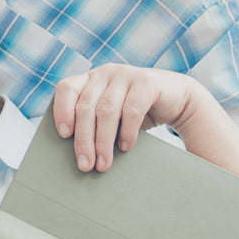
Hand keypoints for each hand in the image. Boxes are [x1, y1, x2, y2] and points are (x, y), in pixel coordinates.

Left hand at [52, 64, 195, 171]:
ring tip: (103, 164)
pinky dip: (127, 132)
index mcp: (90, 78)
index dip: (62, 110)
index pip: (66, 89)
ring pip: (106, 110)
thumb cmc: (136, 112)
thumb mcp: (111, 115)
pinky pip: (132, 109)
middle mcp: (105, 73)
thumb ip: (93, 123)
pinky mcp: (147, 82)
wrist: (177, 99)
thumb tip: (77, 156)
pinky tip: (125, 147)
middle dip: (84, 139)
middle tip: (85, 165)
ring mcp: (126, 74)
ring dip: (103, 141)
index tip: (63, 135)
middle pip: (86, 107)